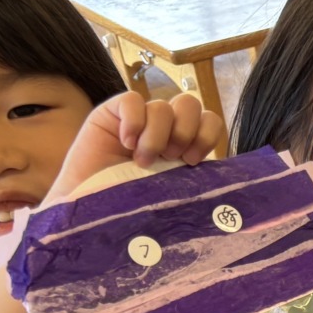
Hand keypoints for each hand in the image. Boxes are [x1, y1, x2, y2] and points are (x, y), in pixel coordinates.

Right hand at [43, 91, 224, 206]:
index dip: (206, 135)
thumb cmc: (130, 210)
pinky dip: (133, 120)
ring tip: (142, 160)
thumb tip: (226, 187)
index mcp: (182, 148)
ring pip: (162, 105)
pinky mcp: (111, 114)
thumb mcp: (170, 195)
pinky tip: (126, 143)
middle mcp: (163, 131)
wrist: (86, 212)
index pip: (209, 121)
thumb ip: (194, 182)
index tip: (192, 161)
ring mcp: (137, 121)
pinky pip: (132, 100)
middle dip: (185, 130)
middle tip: (171, 158)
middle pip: (190, 104)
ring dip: (156, 135)